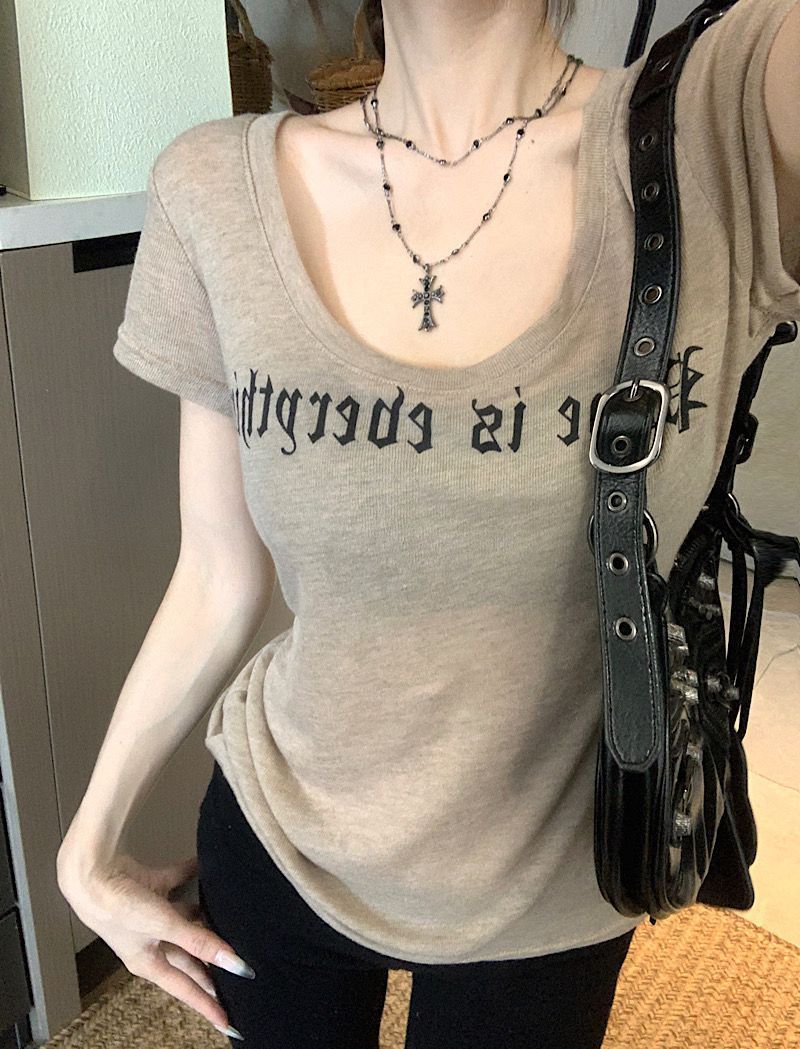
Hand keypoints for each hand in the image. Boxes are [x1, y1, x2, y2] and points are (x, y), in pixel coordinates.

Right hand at [57, 847, 253, 1038]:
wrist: (91, 873)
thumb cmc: (118, 908)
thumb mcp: (163, 928)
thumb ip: (199, 942)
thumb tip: (234, 964)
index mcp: (148, 962)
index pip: (185, 988)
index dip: (207, 1004)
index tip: (228, 1021)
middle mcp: (148, 942)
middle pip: (188, 957)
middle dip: (210, 966)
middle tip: (236, 974)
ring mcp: (148, 915)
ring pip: (184, 922)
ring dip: (203, 920)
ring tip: (229, 922)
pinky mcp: (149, 888)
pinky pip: (176, 883)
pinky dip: (191, 878)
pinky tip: (208, 871)